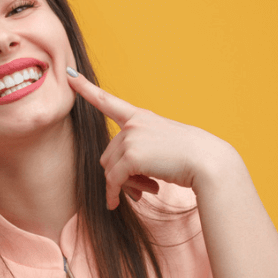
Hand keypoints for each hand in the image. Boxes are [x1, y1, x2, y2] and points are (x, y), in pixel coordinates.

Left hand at [67, 69, 233, 208]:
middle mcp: (133, 124)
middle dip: (118, 175)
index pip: (108, 101)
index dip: (86, 88)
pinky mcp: (132, 156)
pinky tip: (115, 204)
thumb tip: (115, 180)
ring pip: (109, 169)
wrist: (208, 162)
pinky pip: (113, 180)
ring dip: (122, 185)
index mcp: (140, 117)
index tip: (69, 73)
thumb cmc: (189, 157)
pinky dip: (113, 194)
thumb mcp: (161, 147)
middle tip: (139, 189)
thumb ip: (137, 153)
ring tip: (145, 192)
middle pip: (107, 154)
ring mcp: (132, 138)